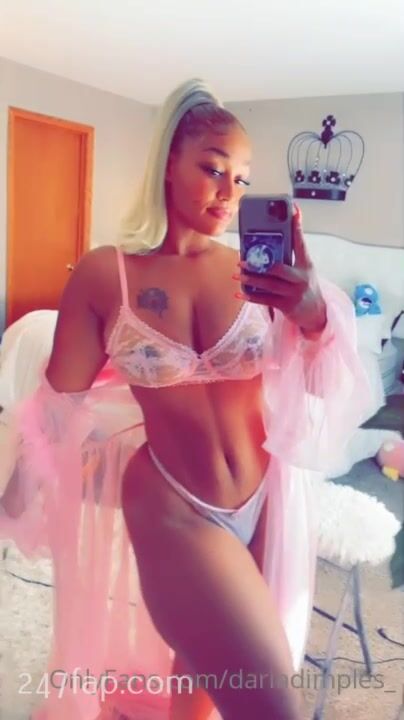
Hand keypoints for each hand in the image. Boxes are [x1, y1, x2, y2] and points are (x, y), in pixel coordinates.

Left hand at [233, 205, 326, 333]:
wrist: (316, 314)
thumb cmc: (306, 286)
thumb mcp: (304, 269)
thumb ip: (293, 254)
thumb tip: (280, 237)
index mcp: (306, 265)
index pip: (301, 243)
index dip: (296, 226)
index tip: (293, 210)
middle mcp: (301, 278)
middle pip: (279, 268)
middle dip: (259, 265)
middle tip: (242, 261)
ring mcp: (294, 293)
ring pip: (269, 285)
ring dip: (251, 280)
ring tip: (238, 274)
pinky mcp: (287, 306)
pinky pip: (266, 300)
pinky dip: (251, 296)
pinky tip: (240, 293)